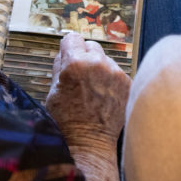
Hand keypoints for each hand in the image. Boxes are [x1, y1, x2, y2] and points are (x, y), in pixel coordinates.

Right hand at [46, 33, 130, 180]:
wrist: (89, 142)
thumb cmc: (68, 120)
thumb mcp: (53, 90)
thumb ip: (59, 64)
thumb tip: (64, 50)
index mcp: (75, 63)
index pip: (72, 38)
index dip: (69, 47)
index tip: (70, 54)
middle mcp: (98, 64)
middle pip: (91, 45)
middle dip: (85, 57)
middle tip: (82, 77)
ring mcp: (115, 73)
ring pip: (106, 60)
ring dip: (100, 69)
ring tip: (94, 91)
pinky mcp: (128, 83)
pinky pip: (117, 73)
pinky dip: (111, 81)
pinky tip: (104, 97)